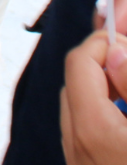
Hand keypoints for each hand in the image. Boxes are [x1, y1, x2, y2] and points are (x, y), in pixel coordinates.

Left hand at [62, 31, 126, 164]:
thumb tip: (115, 52)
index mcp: (93, 127)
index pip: (79, 60)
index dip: (103, 44)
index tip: (126, 43)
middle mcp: (75, 143)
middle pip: (76, 81)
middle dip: (104, 66)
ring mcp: (77, 159)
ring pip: (78, 106)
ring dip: (103, 91)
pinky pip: (83, 131)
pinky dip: (102, 115)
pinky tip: (124, 120)